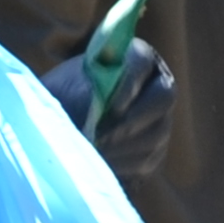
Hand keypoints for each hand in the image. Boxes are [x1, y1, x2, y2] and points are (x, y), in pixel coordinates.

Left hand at [41, 36, 175, 182]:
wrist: (60, 123)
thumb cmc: (62, 96)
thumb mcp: (66, 90)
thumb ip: (84, 95)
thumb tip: (98, 111)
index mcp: (134, 57)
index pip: (142, 60)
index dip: (131, 82)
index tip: (111, 105)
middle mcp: (155, 84)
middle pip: (163, 98)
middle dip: (132, 120)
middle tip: (102, 136)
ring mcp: (159, 119)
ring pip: (155, 134)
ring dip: (123, 147)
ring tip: (94, 152)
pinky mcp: (153, 150)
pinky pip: (147, 160)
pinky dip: (123, 164)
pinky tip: (101, 163)